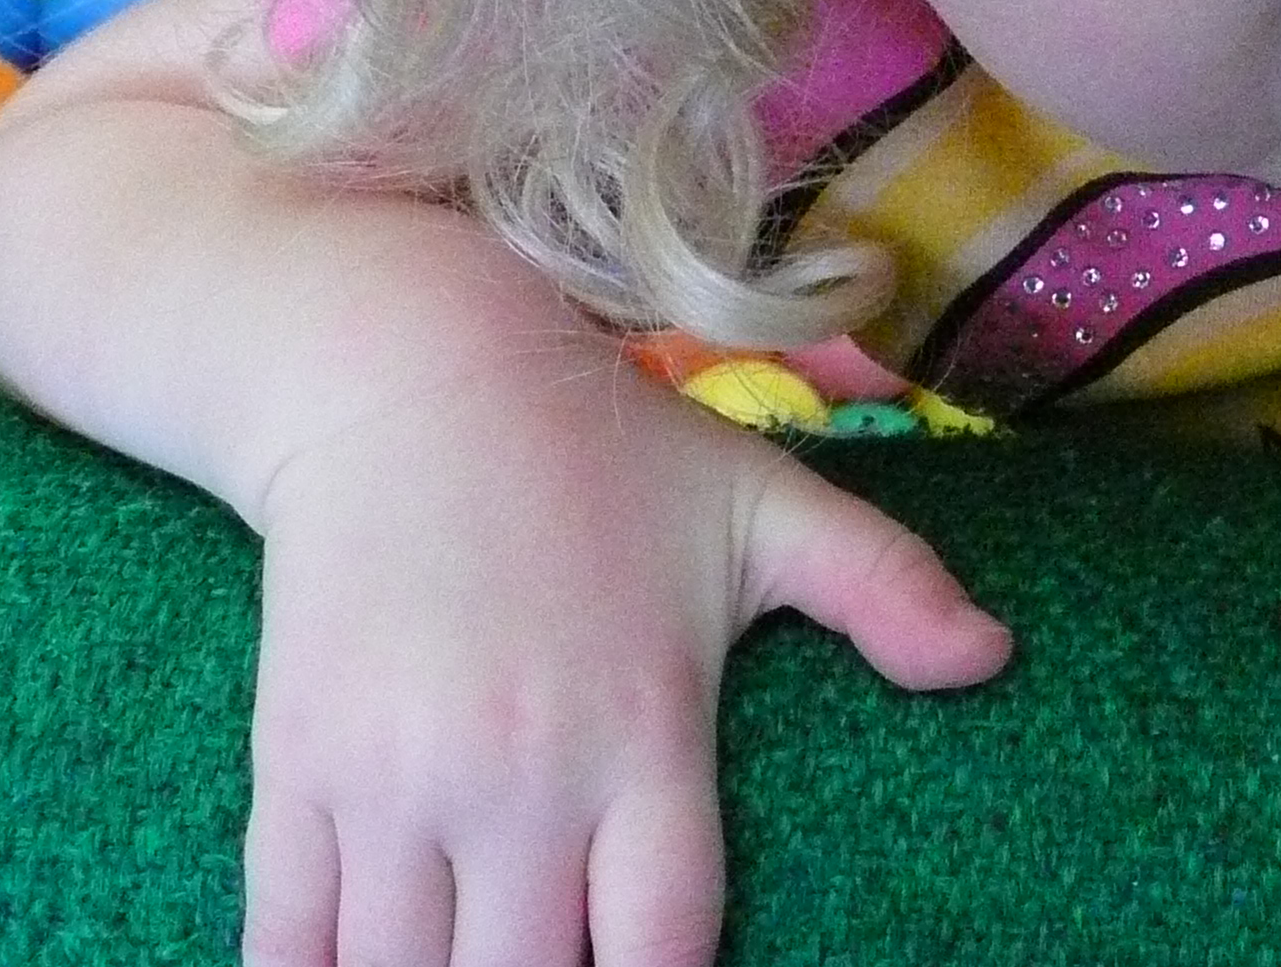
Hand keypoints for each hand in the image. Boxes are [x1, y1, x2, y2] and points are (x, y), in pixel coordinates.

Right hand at [235, 355, 1009, 966]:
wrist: (408, 371)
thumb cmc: (605, 451)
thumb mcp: (762, 503)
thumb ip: (884, 586)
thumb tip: (994, 656)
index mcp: (647, 729)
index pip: (663, 948)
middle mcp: (520, 775)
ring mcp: (397, 780)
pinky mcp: (298, 766)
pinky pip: (287, 935)